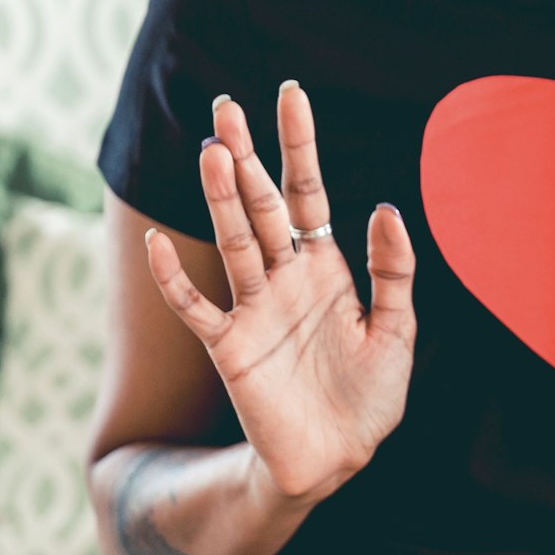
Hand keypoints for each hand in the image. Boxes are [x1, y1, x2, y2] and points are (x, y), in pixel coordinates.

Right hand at [143, 82, 417, 504]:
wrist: (337, 459)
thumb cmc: (369, 395)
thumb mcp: (396, 331)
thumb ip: (393, 270)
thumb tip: (384, 205)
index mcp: (327, 268)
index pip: (308, 194)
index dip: (298, 147)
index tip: (290, 95)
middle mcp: (285, 279)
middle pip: (262, 207)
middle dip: (248, 157)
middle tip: (227, 107)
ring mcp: (253, 309)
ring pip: (233, 243)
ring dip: (221, 200)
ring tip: (214, 151)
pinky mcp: (230, 347)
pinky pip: (196, 307)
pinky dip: (175, 278)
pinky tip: (158, 243)